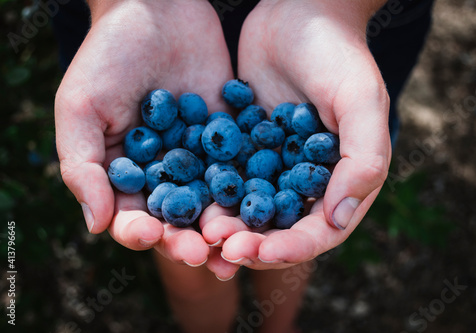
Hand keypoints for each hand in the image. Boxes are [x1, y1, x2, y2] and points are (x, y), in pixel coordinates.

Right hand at [55, 0, 236, 268]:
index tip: (150, 236)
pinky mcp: (231, 139)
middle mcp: (165, 173)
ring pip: (214, 202)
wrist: (157, 7)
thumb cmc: (108, 55)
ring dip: (224, 228)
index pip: (132, 215)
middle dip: (188, 238)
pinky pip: (242, 169)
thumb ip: (84, 167)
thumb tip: (97, 226)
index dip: (140, 231)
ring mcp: (201, 158)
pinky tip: (263, 207)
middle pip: (178, 218)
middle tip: (202, 254)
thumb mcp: (81, 108)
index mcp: (126, 174)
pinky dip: (251, 190)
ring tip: (237, 248)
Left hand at [203, 0, 391, 269]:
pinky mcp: (243, 147)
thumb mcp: (362, 102)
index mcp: (341, 180)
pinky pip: (224, 177)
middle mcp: (305, 181)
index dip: (289, 248)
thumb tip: (338, 219)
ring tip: (201, 234)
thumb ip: (362, 160)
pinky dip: (207, 193)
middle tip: (221, 249)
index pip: (318, 231)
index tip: (258, 251)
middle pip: (279, 228)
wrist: (299, 10)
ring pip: (247, 209)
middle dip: (251, 244)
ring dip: (225, 225)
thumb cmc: (339, 53)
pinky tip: (185, 201)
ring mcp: (272, 165)